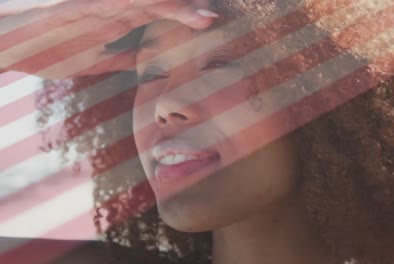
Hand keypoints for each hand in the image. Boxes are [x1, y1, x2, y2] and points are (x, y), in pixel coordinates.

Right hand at [0, 0, 216, 78]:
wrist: (10, 46)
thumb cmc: (51, 51)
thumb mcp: (94, 61)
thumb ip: (119, 60)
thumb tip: (141, 65)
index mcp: (116, 22)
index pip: (157, 15)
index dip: (184, 17)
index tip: (210, 22)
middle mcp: (109, 11)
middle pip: (152, 5)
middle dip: (183, 10)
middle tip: (212, 15)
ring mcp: (92, 9)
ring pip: (133, 2)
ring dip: (162, 5)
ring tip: (192, 10)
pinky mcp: (71, 13)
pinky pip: (99, 7)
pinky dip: (120, 6)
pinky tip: (139, 6)